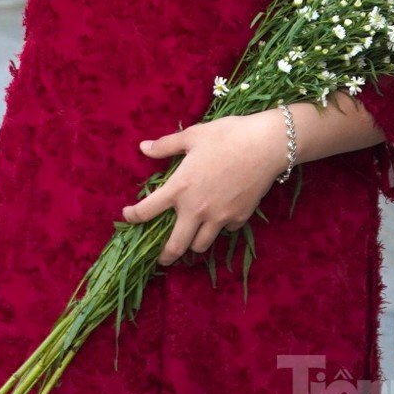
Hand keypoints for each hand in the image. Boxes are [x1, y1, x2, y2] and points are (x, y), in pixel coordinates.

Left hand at [121, 112, 289, 264]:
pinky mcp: (239, 217)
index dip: (132, 216)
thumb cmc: (227, 135)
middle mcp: (196, 209)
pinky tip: (221, 217)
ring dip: (193, 243)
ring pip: (201, 245)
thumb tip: (143, 147)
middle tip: (161, 258)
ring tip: (191, 238)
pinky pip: (225, 230)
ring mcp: (219, 217)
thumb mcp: (194, 135)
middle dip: (165, 256)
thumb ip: (166, 145)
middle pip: (175, 246)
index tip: (127, 216)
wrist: (266, 145)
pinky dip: (220, 227)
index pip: (147, 210)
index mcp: (180, 188)